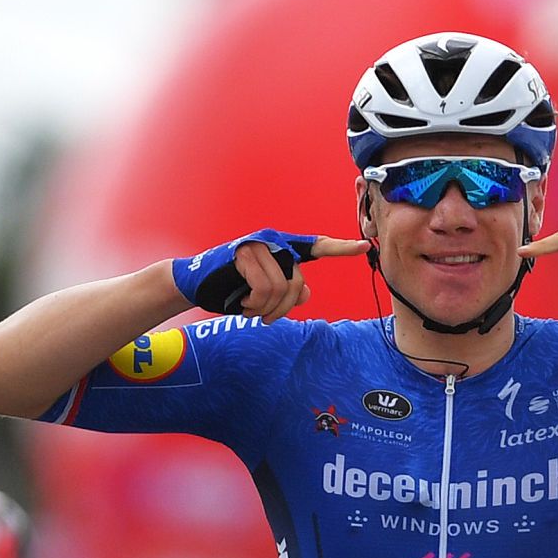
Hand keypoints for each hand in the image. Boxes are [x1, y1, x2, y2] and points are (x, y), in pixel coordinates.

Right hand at [172, 229, 369, 321]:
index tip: (365, 246)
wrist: (192, 283)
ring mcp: (258, 245)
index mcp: (282, 248)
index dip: (341, 248)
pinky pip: (264, 288)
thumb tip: (306, 292)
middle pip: (297, 282)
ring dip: (265, 308)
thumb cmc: (231, 288)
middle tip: (263, 316)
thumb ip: (289, 290)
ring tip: (248, 307)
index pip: (317, 247)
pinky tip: (241, 303)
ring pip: (281, 288)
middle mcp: (273, 241)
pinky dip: (254, 304)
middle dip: (282, 308)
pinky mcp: (243, 253)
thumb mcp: (265, 292)